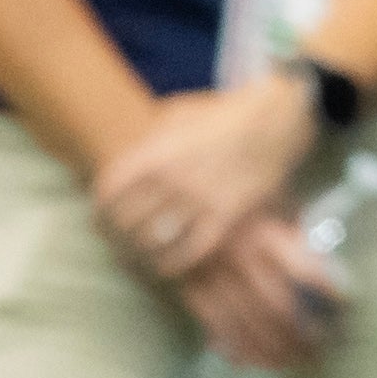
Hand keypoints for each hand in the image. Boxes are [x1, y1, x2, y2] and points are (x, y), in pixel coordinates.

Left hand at [94, 77, 313, 281]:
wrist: (277, 118)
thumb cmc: (224, 113)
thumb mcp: (178, 113)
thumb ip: (149, 139)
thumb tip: (126, 160)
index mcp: (157, 154)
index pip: (109, 195)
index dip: (99, 212)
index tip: (99, 220)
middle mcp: (175, 180)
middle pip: (128, 222)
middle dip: (118, 236)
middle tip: (117, 242)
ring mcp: (202, 200)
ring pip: (155, 241)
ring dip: (142, 252)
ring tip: (138, 255)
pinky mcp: (228, 216)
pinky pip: (190, 252)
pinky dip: (173, 263)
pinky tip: (167, 264)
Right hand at [177, 209, 348, 371]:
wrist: (186, 189)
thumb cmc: (245, 197)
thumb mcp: (279, 202)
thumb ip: (300, 233)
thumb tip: (326, 271)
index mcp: (263, 231)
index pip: (302, 268)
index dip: (325, 289)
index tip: (344, 304)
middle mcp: (236, 255)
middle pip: (276, 306)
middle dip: (300, 334)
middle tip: (320, 351)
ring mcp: (210, 275)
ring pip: (246, 323)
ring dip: (273, 349)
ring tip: (295, 362)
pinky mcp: (189, 288)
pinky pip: (215, 324)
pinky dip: (237, 347)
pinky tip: (256, 362)